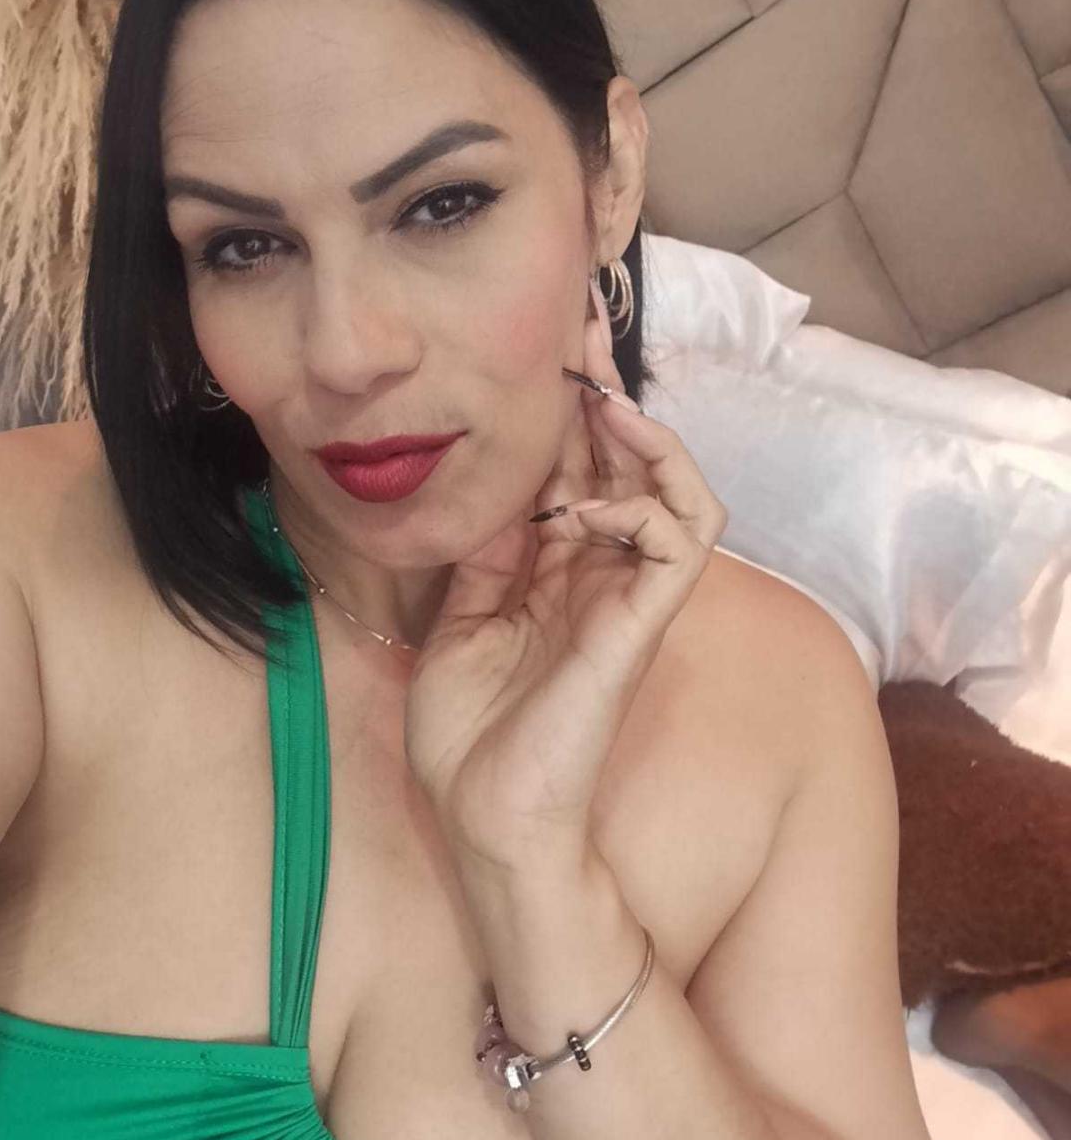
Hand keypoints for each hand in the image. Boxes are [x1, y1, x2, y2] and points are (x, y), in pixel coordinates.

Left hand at [404, 292, 727, 875]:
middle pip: (624, 465)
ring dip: (645, 436)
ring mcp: (625, 598)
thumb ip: (485, 558)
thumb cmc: (469, 736)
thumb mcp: (460, 623)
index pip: (573, 472)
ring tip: (604, 397)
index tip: (546, 343)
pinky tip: (587, 501)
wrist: (485, 817)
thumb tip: (494, 492)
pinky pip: (678, 539)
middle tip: (584, 322)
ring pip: (676, 490)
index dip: (565, 411)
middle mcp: (597, 575)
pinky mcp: (641, 623)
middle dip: (606, 391)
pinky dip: (643, 501)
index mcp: (553, 574)